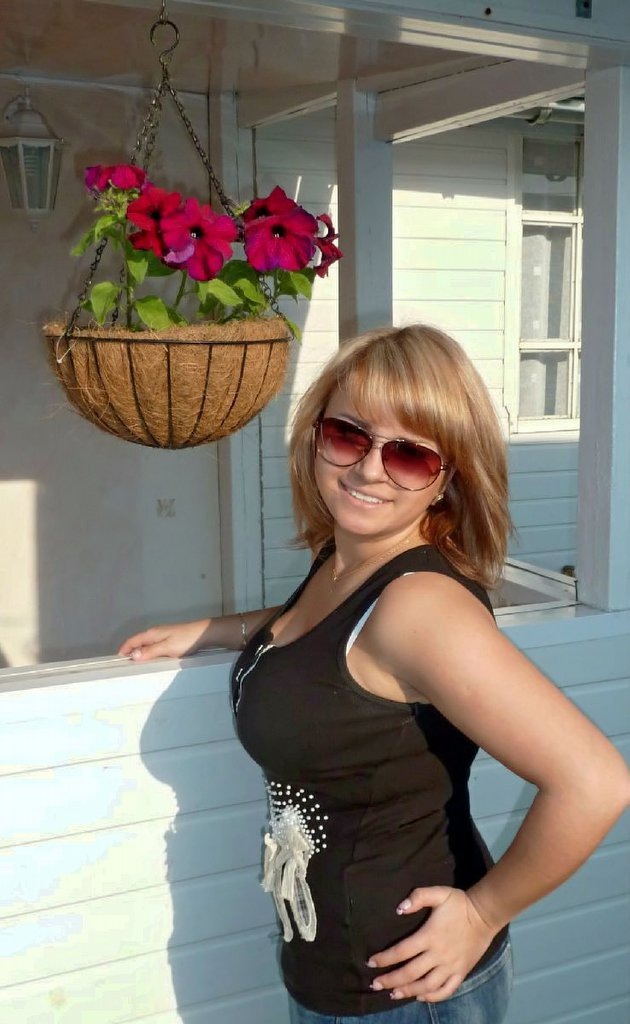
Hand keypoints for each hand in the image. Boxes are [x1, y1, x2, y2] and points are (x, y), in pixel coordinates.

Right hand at [118, 619, 210, 661]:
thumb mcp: (166, 648)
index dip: (124, 649)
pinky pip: (154, 646)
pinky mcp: (170, 638)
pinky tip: (153, 659)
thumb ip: (150, 651)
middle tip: (126, 664)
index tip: (118, 659)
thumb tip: (133, 655)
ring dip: (140, 652)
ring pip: (146, 644)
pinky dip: (149, 652)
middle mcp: (155, 633)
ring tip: (137, 664)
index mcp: (151, 633)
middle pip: (138, 641)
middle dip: (130, 651)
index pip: (132, 640)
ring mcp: (163, 635)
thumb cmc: (185, 640)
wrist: (203, 634)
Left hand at [367, 886, 495, 1002]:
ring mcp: (450, 967)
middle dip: (390, 980)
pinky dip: (432, 997)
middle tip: (375, 985)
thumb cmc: (458, 903)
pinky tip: (421, 997)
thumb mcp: (438, 893)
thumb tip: (399, 909)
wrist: (484, 914)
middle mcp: (438, 955)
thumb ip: (418, 897)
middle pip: (410, 972)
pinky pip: (446, 990)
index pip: (401, 951)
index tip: (371, 962)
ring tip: (393, 994)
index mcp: (429, 936)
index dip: (385, 958)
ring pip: (426, 986)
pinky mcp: (461, 973)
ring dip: (408, 991)